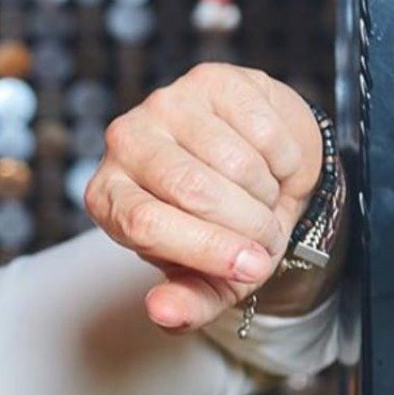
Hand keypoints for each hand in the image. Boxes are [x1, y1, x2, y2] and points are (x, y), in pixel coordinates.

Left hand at [82, 63, 324, 332]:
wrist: (257, 170)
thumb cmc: (219, 229)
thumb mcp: (205, 278)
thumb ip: (184, 303)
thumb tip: (164, 314)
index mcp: (108, 196)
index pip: (142, 222)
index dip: (204, 248)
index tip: (251, 268)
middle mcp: (123, 143)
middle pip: (191, 190)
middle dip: (246, 226)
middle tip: (266, 240)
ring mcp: (163, 104)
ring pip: (234, 161)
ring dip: (268, 194)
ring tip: (263, 202)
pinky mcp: (209, 80)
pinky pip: (263, 129)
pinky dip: (285, 160)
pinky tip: (272, 165)